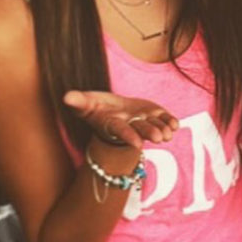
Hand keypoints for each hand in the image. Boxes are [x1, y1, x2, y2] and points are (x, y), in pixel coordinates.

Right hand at [63, 91, 178, 148]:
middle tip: (159, 138)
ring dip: (162, 130)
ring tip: (168, 133)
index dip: (129, 137)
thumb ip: (78, 101)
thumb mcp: (85, 103)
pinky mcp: (153, 115)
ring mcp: (143, 121)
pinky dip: (170, 122)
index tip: (137, 144)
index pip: (121, 131)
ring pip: (154, 127)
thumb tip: (66, 97)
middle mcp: (130, 126)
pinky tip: (175, 125)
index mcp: (113, 124)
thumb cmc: (96, 109)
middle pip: (140, 130)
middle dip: (149, 133)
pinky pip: (164, 120)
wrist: (113, 112)